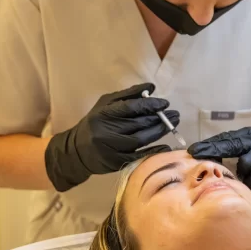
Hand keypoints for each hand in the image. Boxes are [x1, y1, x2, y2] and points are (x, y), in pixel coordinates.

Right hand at [44, 83, 178, 191]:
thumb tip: (151, 87)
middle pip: (139, 123)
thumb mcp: (106, 104)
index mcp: (104, 114)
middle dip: (160, 118)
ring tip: (172, 124)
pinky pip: (139, 156)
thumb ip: (128, 95)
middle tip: (175, 114)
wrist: (75, 151)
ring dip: (159, 131)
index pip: (131, 108)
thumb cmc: (95, 123)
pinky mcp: (116, 162)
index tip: (165, 103)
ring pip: (141, 139)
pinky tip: (165, 147)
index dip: (151, 105)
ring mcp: (111, 148)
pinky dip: (154, 151)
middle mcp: (106, 131)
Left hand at [188, 126, 250, 199]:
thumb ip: (232, 153)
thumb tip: (203, 158)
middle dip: (215, 153)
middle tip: (199, 158)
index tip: (193, 150)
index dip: (210, 145)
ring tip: (248, 177)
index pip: (228, 138)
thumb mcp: (249, 152)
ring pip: (245, 165)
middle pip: (234, 147)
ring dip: (242, 175)